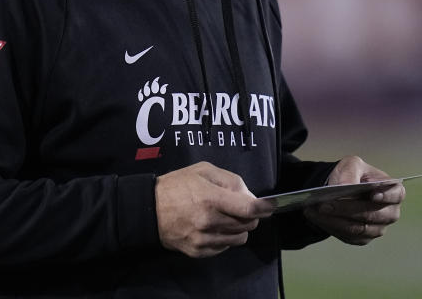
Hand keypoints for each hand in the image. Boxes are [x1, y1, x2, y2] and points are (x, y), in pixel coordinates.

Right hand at [155, 161, 273, 257]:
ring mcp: (204, 239)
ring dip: (239, 228)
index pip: (249, 209)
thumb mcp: (203, 170)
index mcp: (211, 199)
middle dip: (250, 215)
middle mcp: (209, 222)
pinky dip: (225, 238)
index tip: (272, 205)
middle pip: (248, 224)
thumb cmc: (177, 185)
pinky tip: (213, 227)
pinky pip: (225, 248)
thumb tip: (250, 196)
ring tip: (225, 217)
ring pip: (239, 238)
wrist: (149, 209)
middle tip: (240, 207)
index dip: (265, 207)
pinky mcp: (198, 251)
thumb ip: (230, 181)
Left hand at [303, 155, 404, 245]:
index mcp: (394, 191)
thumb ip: (351, 173)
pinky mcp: (363, 238)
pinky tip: (316, 217)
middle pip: (371, 214)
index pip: (396, 195)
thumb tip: (345, 187)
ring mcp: (377, 228)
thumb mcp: (351, 165)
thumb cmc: (352, 174)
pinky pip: (348, 236)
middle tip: (324, 204)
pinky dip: (331, 226)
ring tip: (315, 210)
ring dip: (334, 220)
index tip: (373, 195)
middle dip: (346, 209)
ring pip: (357, 228)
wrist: (341, 189)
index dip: (386, 196)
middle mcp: (389, 212)